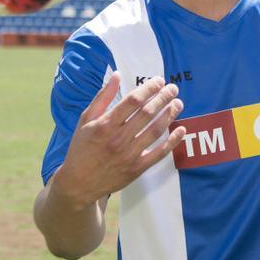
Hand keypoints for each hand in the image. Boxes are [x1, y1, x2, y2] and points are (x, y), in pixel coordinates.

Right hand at [52, 72, 185, 207]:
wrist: (78, 183)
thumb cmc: (81, 148)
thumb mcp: (85, 120)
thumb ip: (102, 97)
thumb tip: (117, 75)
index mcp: (105, 125)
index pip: (132, 101)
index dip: (148, 88)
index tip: (159, 80)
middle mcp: (118, 139)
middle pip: (147, 114)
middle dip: (163, 98)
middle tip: (173, 88)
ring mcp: (129, 155)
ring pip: (155, 131)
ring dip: (169, 115)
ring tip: (178, 103)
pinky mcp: (137, 168)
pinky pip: (159, 153)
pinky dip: (172, 141)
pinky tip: (181, 130)